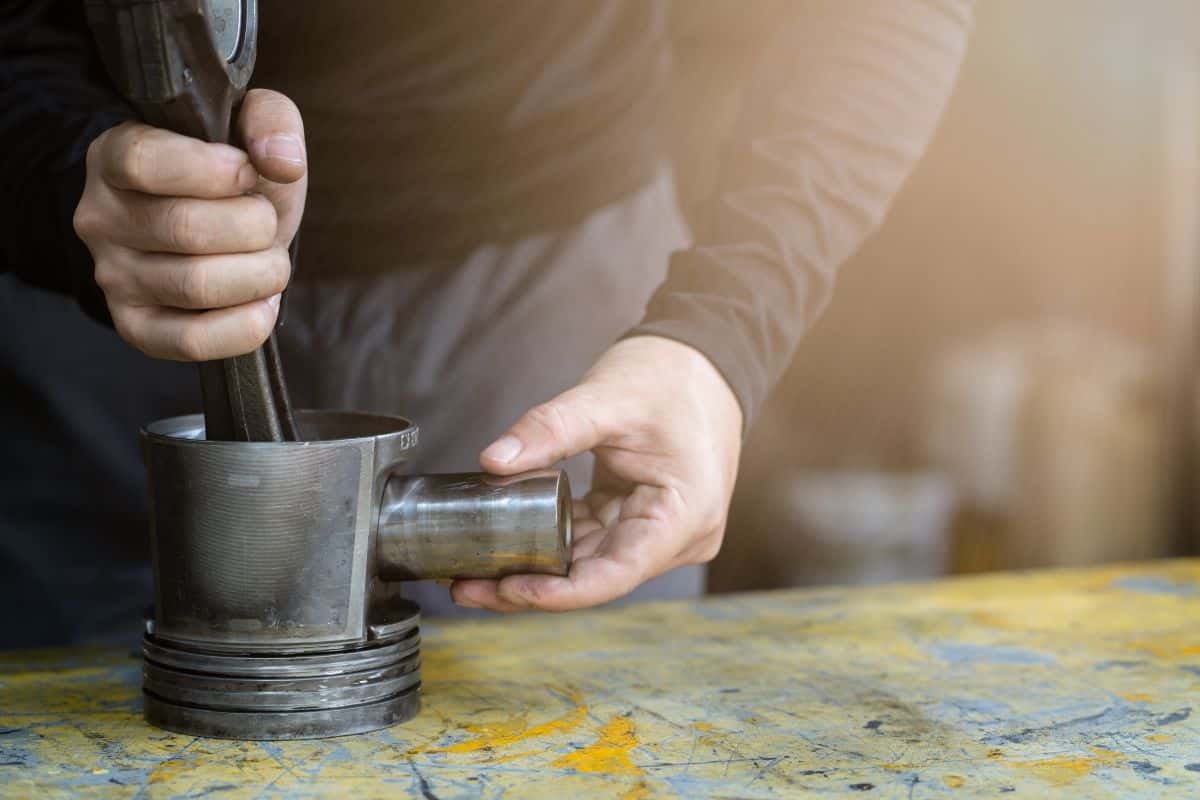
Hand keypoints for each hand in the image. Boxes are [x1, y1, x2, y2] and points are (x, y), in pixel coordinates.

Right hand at [73, 89, 306, 360]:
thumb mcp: (250, 127)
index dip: (214, 171)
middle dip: (255, 225)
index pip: (145, 163)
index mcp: (115, 156)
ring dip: (261, 273)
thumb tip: (283, 162)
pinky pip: (191, 341)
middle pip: (187, 229)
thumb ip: (271, 121)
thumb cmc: (231, 174)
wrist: (216, 224)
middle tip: (266, 221)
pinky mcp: (136, 326)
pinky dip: (245, 326)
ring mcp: (113, 277)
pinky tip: (263, 303)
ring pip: (197, 285)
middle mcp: (100, 218)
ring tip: (268, 259)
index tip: (248, 171)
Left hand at [452, 335, 742, 611]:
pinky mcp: (640, 520)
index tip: (505, 588)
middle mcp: (678, 536)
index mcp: (684, 515)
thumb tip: (493, 461)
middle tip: (468, 584)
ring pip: (588, 566)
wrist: (701, 359)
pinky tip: (508, 545)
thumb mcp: (606, 399)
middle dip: (532, 583)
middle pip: (596, 578)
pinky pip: (590, 542)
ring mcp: (660, 531)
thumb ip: (549, 429)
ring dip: (536, 568)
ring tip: (474, 571)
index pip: (614, 574)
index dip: (556, 592)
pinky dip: (550, 543)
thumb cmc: (670, 377)